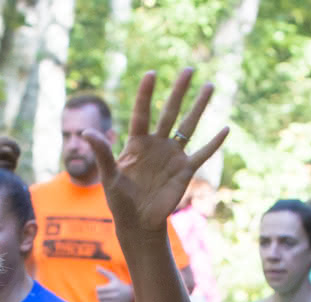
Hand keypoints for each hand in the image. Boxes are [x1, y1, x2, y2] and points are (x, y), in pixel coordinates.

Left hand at [84, 69, 227, 234]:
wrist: (138, 223)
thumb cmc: (120, 200)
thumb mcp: (109, 176)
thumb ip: (102, 153)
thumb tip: (85, 133)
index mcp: (137, 142)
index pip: (142, 113)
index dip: (146, 94)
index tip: (152, 73)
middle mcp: (157, 144)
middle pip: (170, 111)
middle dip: (179, 90)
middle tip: (189, 69)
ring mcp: (172, 155)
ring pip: (189, 126)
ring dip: (199, 106)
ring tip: (209, 85)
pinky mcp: (185, 170)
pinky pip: (202, 154)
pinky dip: (214, 143)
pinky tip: (226, 128)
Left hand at [95, 267, 134, 301]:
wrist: (130, 295)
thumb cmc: (119, 284)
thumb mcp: (113, 277)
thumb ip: (104, 272)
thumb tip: (96, 267)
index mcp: (113, 287)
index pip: (98, 290)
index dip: (98, 289)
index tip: (101, 288)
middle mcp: (115, 296)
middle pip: (99, 297)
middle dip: (99, 295)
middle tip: (102, 294)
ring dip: (101, 301)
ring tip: (104, 298)